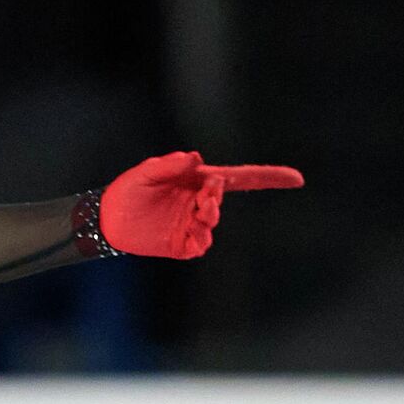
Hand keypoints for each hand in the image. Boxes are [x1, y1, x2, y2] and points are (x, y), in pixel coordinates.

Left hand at [99, 150, 303, 258]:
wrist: (107, 219)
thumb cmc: (127, 191)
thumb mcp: (145, 173)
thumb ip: (169, 165)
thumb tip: (195, 159)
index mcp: (196, 181)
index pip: (239, 178)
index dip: (268, 177)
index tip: (296, 178)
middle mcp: (198, 201)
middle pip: (222, 200)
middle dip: (217, 197)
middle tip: (207, 192)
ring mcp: (192, 223)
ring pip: (213, 223)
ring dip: (211, 216)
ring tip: (199, 209)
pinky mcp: (182, 244)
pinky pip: (200, 244)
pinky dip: (201, 239)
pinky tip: (192, 232)